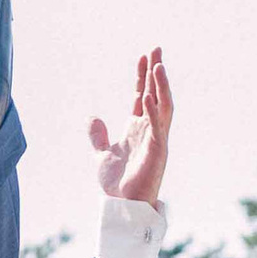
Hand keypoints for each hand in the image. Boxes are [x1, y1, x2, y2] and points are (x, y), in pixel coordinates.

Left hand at [89, 47, 172, 205]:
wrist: (122, 207)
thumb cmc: (117, 185)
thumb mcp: (102, 155)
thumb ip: (98, 136)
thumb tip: (93, 118)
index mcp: (138, 129)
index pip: (142, 95)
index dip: (143, 76)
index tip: (144, 56)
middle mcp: (150, 131)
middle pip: (156, 95)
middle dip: (156, 73)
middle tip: (157, 49)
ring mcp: (156, 140)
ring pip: (163, 107)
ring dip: (161, 86)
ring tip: (158, 66)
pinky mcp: (157, 153)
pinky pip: (157, 128)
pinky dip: (153, 111)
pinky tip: (148, 95)